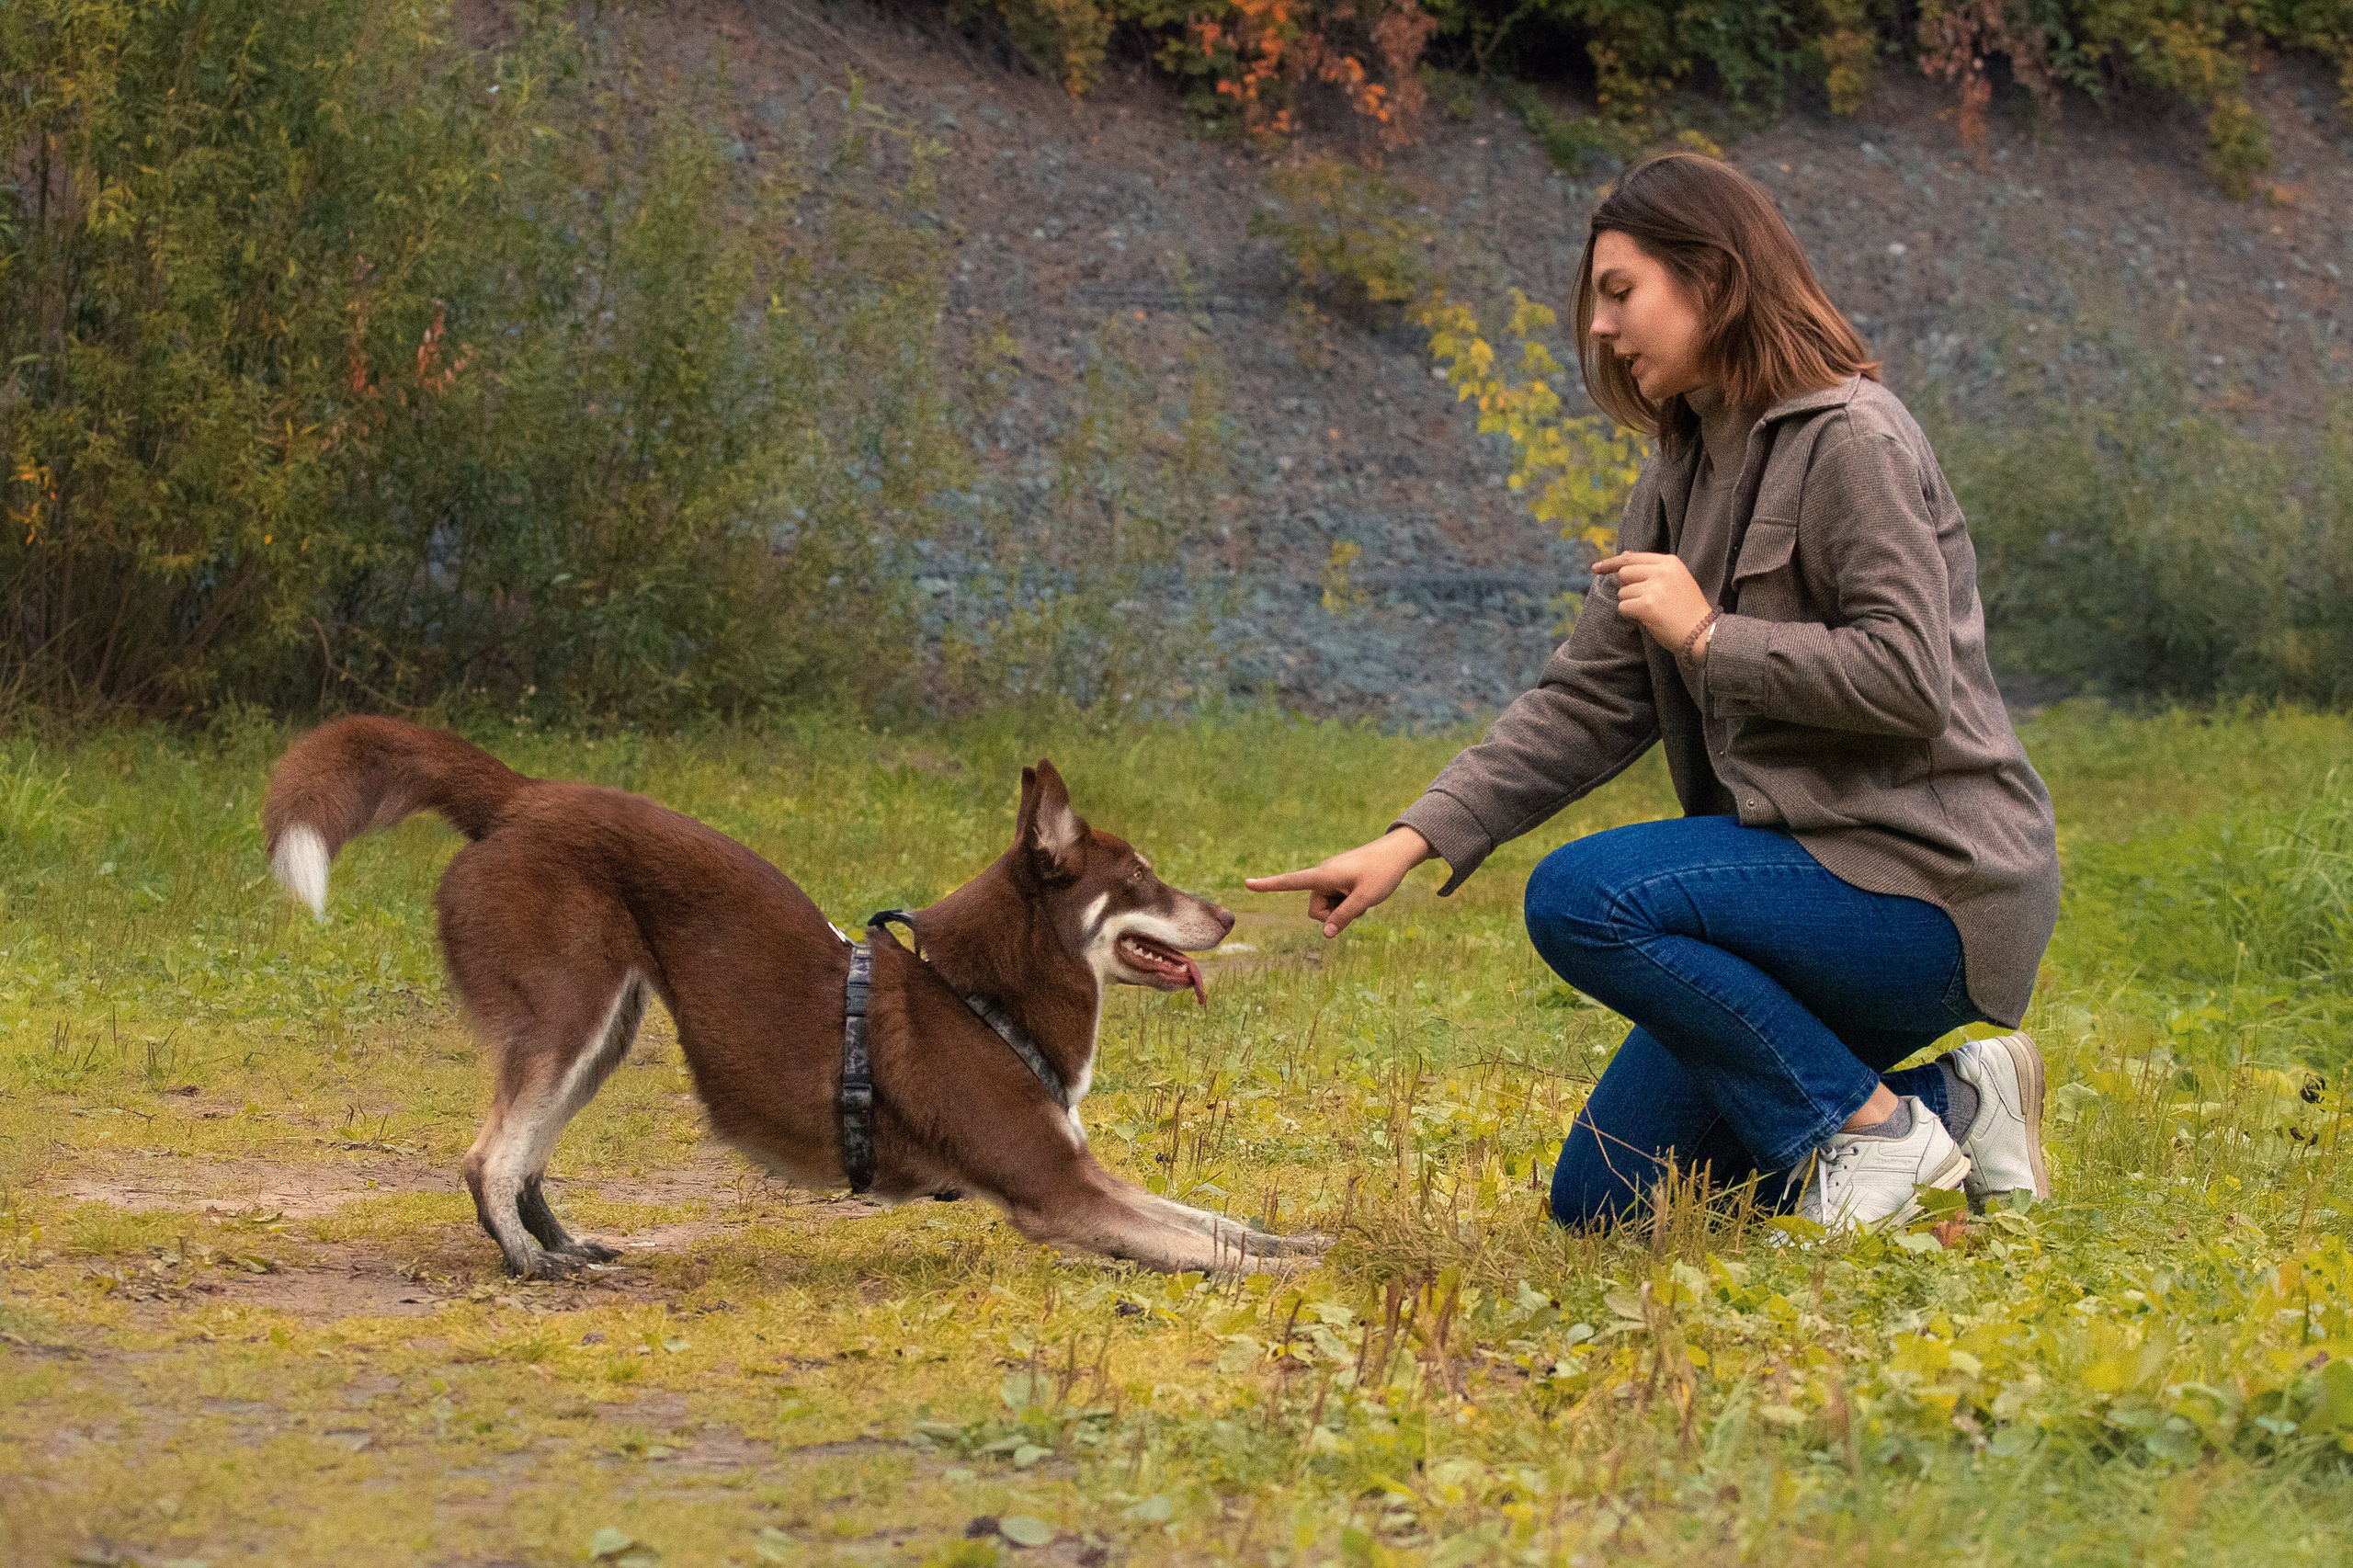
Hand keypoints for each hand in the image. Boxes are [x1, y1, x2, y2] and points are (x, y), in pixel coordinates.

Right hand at [1245, 826, 1431, 937]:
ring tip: (1363, 896)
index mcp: (1324, 875)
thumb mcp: (1365, 899)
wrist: (1400, 852)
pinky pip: (1336, 899)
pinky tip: (1364, 892)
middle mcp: (1323, 874)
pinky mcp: (1339, 879)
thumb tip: (1326, 935)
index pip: (1290, 881)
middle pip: (1315, 909)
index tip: (1246, 883)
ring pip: (1327, 907)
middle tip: (1358, 905)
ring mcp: (1331, 877)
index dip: (1268, 885)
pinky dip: (1348, 902)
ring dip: (1343, 909)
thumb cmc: (1383, 873)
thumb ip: (1344, 917)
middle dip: (1333, 915)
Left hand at [1592, 551, 1711, 650]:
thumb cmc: (1688, 609)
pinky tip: (1648, 619)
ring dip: (1631, 603)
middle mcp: (1662, 571)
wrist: (1703, 632)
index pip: (1631, 557)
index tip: (1596, 568)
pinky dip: (1630, 615)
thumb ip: (1653, 568)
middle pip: (1624, 573)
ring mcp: (1654, 588)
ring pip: (1623, 592)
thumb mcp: (1676, 580)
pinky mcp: (1647, 605)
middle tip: (1641, 600)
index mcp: (1670, 562)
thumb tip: (1623, 558)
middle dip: (1626, 588)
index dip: (1611, 563)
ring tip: (1652, 611)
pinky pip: (1623, 607)